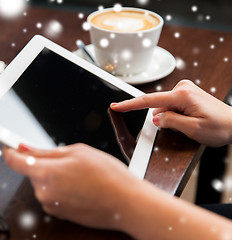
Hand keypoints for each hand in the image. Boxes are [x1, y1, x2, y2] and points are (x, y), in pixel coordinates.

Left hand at [3, 143, 142, 229]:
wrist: (126, 203)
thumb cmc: (107, 176)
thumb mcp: (77, 152)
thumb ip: (46, 152)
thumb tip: (24, 148)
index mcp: (45, 174)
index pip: (14, 161)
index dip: (10, 150)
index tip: (10, 145)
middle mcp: (43, 192)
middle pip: (31, 171)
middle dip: (44, 162)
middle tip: (68, 160)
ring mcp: (51, 205)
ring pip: (43, 182)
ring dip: (55, 175)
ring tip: (79, 174)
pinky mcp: (59, 213)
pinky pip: (52, 194)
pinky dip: (61, 187)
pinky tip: (80, 185)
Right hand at [111, 80, 231, 146]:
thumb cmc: (220, 127)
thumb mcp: (192, 130)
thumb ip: (170, 122)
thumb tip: (155, 118)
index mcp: (182, 95)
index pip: (149, 101)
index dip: (130, 105)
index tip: (116, 106)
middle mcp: (182, 88)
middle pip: (157, 106)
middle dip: (163, 119)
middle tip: (182, 128)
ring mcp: (184, 89)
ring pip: (164, 107)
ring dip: (170, 118)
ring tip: (190, 124)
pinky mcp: (186, 93)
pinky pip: (170, 106)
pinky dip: (174, 115)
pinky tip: (189, 119)